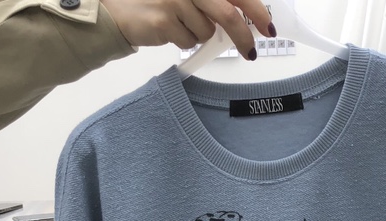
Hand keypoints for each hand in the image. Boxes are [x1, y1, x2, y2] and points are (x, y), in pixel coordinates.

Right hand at [100, 0, 274, 58]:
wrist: (118, 7)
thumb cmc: (157, 0)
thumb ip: (213, 1)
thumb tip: (245, 17)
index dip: (256, 9)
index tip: (267, 26)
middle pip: (229, 14)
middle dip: (243, 36)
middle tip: (250, 51)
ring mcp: (176, 0)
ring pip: (207, 32)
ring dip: (200, 35)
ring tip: (180, 23)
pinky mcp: (165, 21)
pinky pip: (189, 41)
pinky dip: (184, 41)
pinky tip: (168, 28)